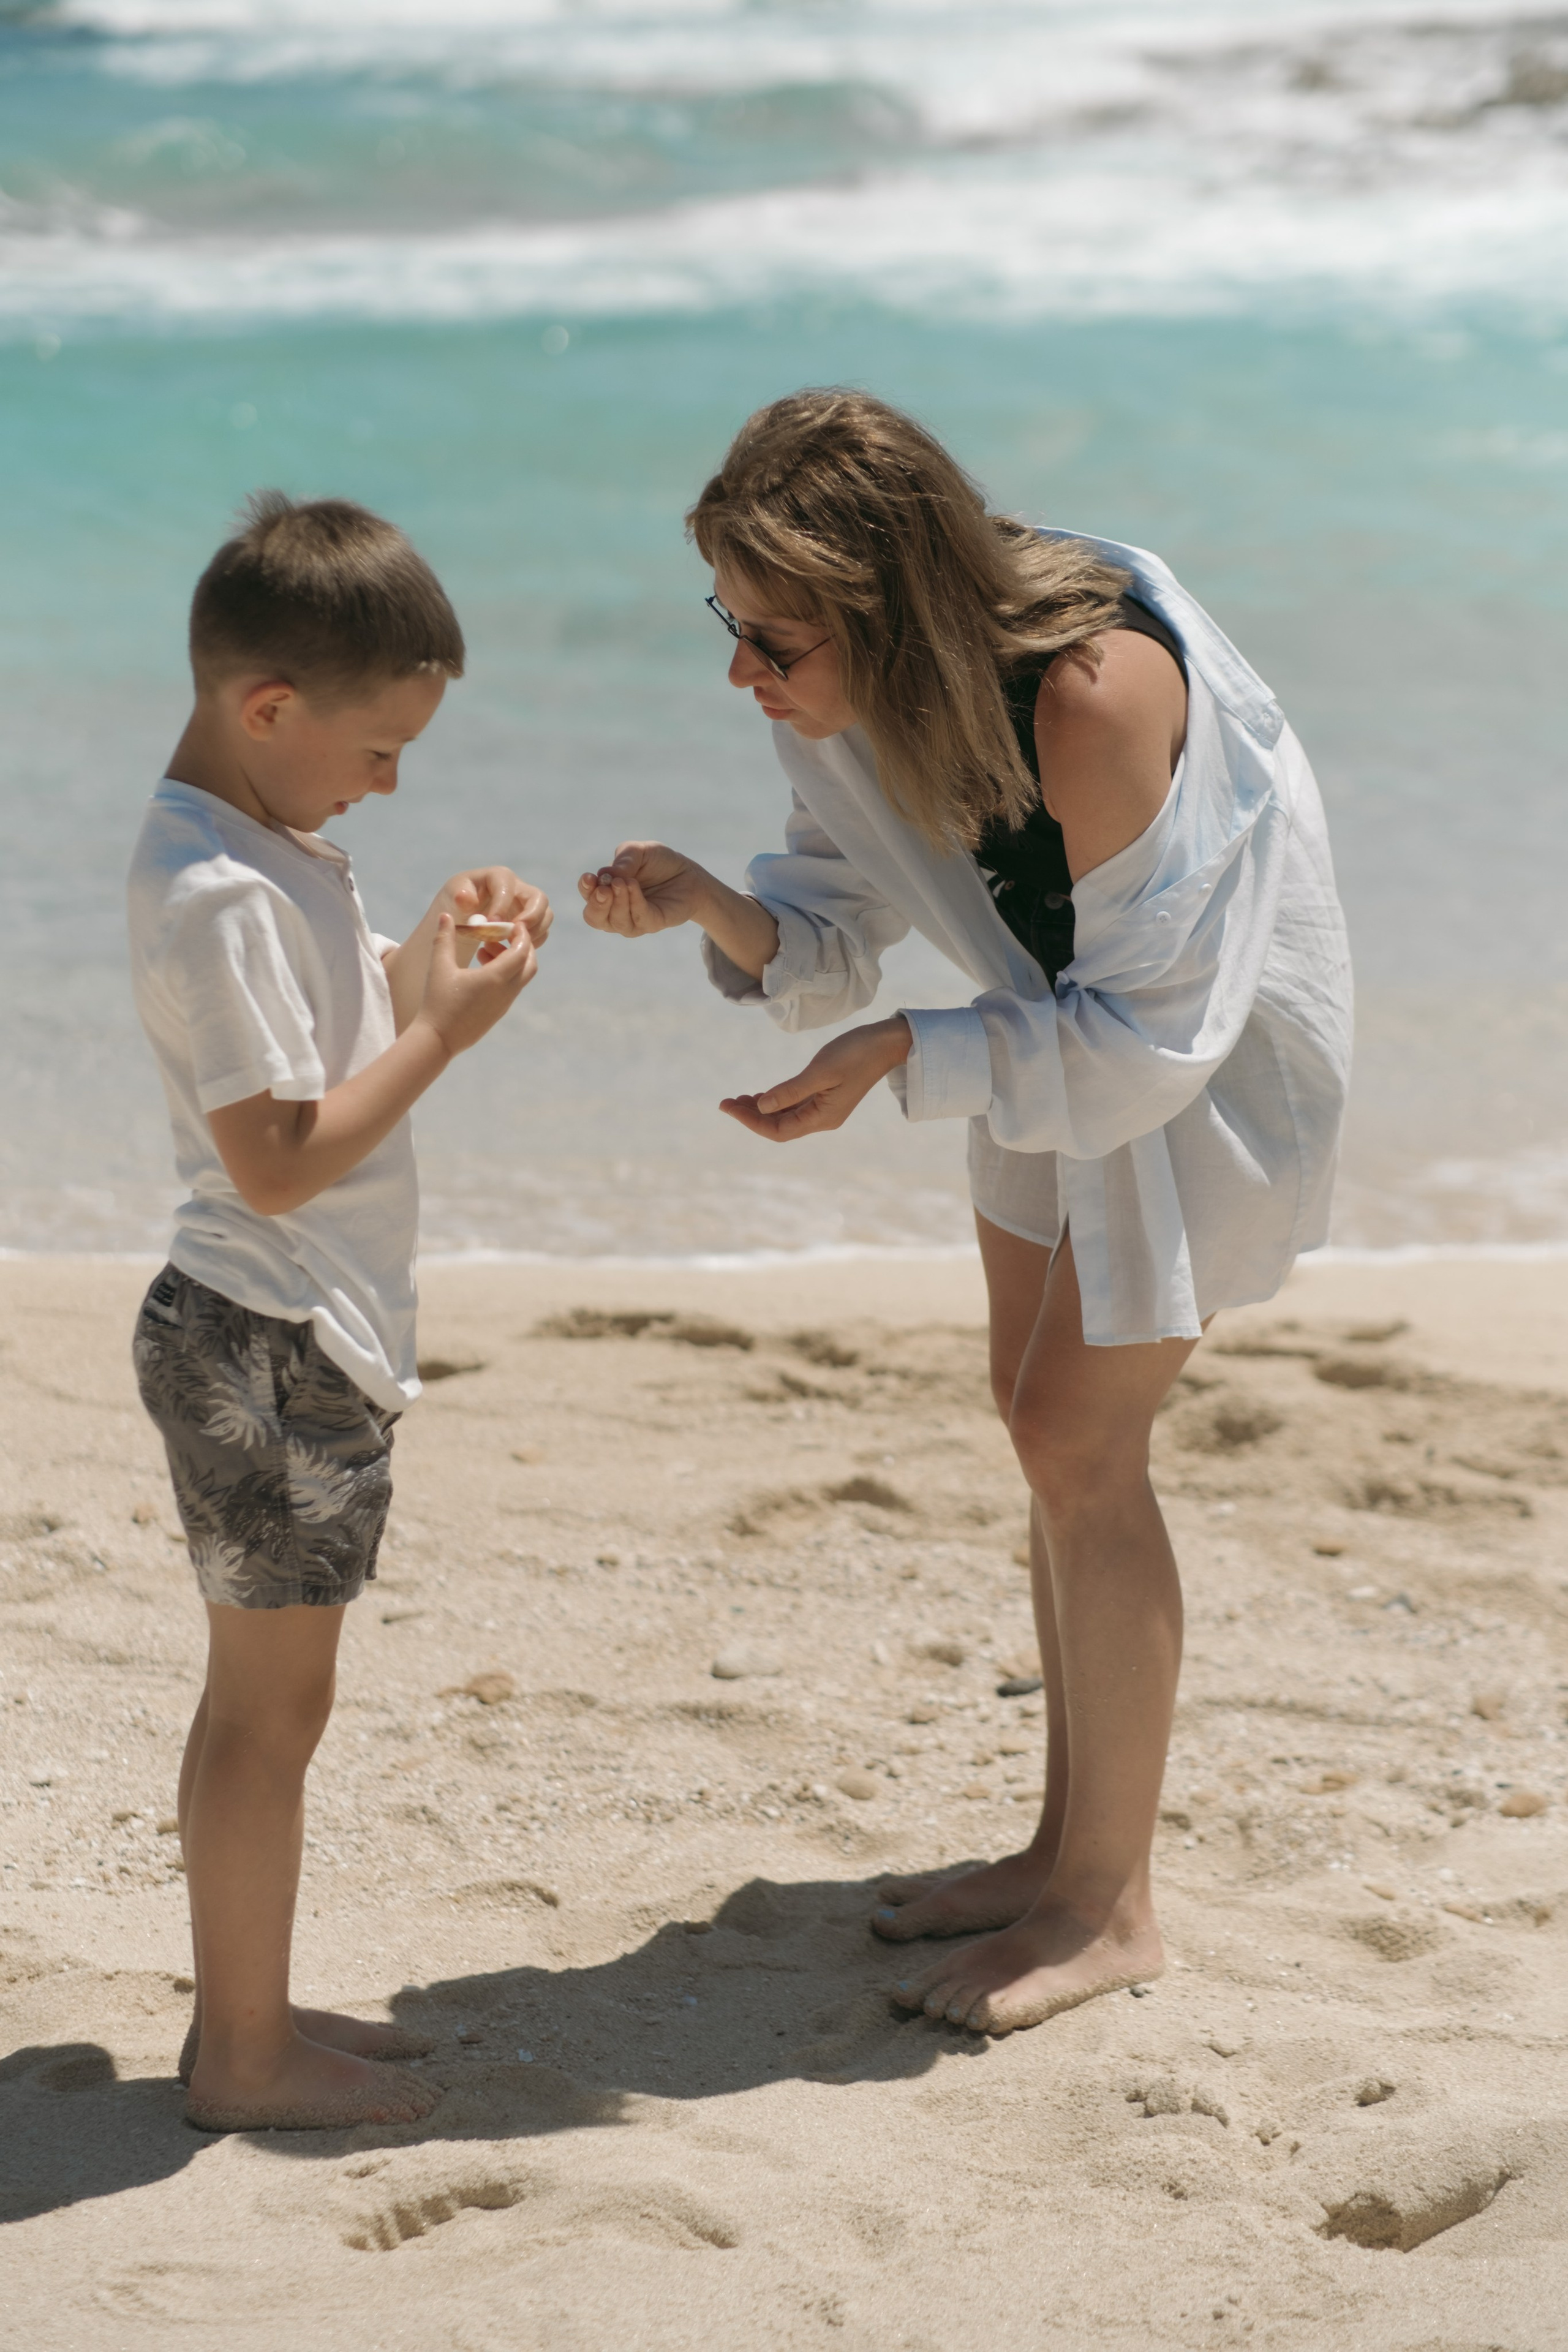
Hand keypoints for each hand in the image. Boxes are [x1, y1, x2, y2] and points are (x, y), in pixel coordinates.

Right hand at [412, 914, 536, 1059]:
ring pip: (520, 976)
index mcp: (497, 978)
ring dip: (510, 960)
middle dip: (521, 946)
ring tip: (484, 950)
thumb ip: (445, 938)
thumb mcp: (440, 967)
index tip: (510, 923)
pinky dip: (505, 974)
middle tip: (502, 934)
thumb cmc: (438, 1002)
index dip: (520, 934)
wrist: (438, 1039)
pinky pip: (511, 988)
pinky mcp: (499, 1012)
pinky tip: (481, 968)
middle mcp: (506, 991)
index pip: (522, 950)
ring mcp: (504, 1004)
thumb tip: (445, 915)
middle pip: (529, 963)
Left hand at [435, 868, 552, 962]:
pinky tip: (512, 949)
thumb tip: (465, 898)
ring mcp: (528, 906)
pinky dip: (532, 942)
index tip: (491, 924)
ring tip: (512, 944)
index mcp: (499, 877)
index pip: (507, 886)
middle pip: (539, 898)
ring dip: (534, 932)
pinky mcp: (531, 922)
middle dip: (531, 918)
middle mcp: (519, 889)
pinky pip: (541, 931)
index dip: (502, 905)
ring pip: (545, 916)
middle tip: (515, 935)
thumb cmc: (458, 901)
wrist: (464, 914)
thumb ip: (458, 895)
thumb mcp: (452, 895)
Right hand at [578, 842, 710, 936]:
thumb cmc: (659, 863)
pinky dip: (634, 903)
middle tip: (603, 888)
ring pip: (615, 921)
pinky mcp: (652, 924)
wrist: (688, 874)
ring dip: (617, 902)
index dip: (585, 889)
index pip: (588, 897)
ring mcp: (633, 920)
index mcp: (607, 893)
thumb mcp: (640, 852)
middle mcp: (616, 910)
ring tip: (622, 882)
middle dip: (596, 903)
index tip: (588, 877)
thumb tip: (607, 874)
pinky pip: (638, 919)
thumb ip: (624, 859)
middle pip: (594, 917)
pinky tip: (633, 886)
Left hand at [721, 1017, 910, 1142]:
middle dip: (751, 1116)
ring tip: (738, 1098)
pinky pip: (794, 1107)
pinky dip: (776, 1102)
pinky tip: (761, 1095)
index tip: (727, 1106)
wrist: (886, 1044)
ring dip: (761, 1110)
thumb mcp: (820, 1071)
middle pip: (779, 1127)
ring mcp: (825, 1109)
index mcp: (822, 1117)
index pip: (777, 1130)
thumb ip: (790, 1091)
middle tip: (726, 1101)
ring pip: (785, 1117)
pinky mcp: (826, 1098)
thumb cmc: (855, 1053)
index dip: (749, 1121)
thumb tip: (763, 1107)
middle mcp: (823, 1119)